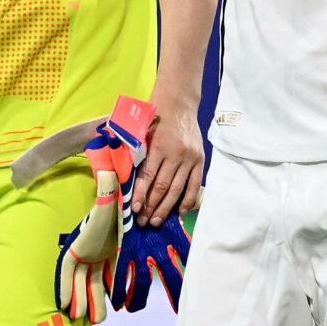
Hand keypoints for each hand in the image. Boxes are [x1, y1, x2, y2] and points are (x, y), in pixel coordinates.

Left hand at [133, 94, 203, 222]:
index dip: (141, 195)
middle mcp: (175, 154)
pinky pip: (194, 184)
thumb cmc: (155, 116)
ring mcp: (189, 158)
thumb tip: (127, 181)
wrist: (179, 103)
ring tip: (156, 221)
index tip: (134, 210)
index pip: (147, 177)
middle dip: (151, 207)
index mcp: (158, 146)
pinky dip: (187, 200)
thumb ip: (137, 154)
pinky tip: (179, 211)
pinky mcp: (199, 160)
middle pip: (162, 187)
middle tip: (143, 222)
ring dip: (166, 208)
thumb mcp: (141, 131)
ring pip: (176, 189)